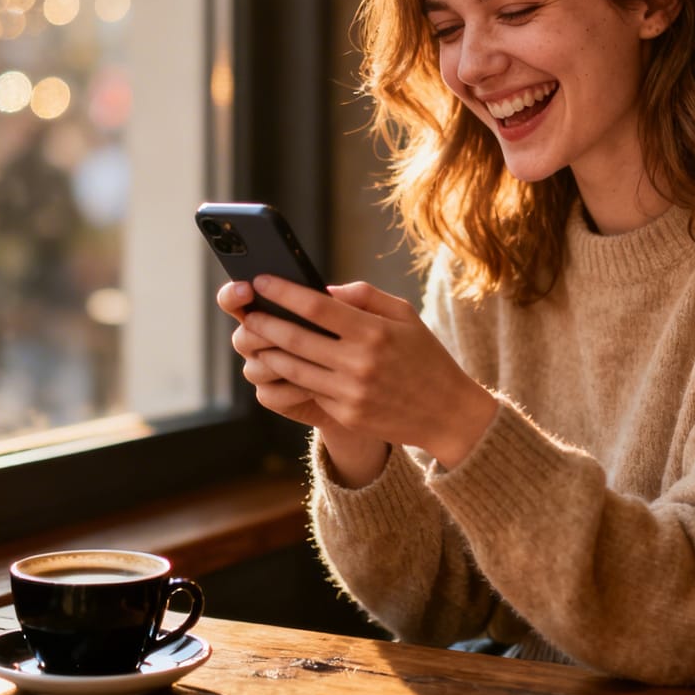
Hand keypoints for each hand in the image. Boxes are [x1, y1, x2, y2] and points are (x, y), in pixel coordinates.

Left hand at [231, 274, 497, 470]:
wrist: (447, 413)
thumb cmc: (425, 356)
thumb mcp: (405, 315)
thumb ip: (364, 296)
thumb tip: (323, 290)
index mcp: (373, 331)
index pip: (316, 307)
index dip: (283, 292)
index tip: (261, 280)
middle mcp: (359, 362)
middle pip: (295, 338)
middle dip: (264, 322)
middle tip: (247, 311)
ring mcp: (350, 392)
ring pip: (293, 368)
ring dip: (268, 351)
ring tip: (255, 338)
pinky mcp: (346, 414)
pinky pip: (308, 391)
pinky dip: (290, 376)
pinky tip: (278, 363)